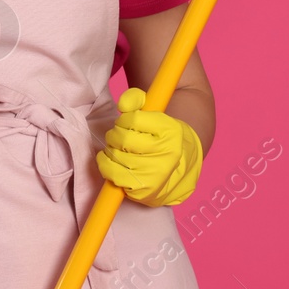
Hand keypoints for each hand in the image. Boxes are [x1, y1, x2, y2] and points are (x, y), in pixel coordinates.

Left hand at [94, 87, 203, 206]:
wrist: (181, 167)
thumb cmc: (161, 137)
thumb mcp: (154, 112)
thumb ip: (136, 98)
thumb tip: (122, 104)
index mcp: (171, 131)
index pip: (132, 119)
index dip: (124, 119)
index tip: (127, 123)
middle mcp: (167, 154)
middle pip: (123, 139)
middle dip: (115, 135)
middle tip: (120, 137)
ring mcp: (156, 175)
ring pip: (116, 156)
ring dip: (111, 150)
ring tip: (119, 149)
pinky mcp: (144, 191)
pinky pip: (114, 175)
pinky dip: (107, 166)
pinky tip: (114, 162)